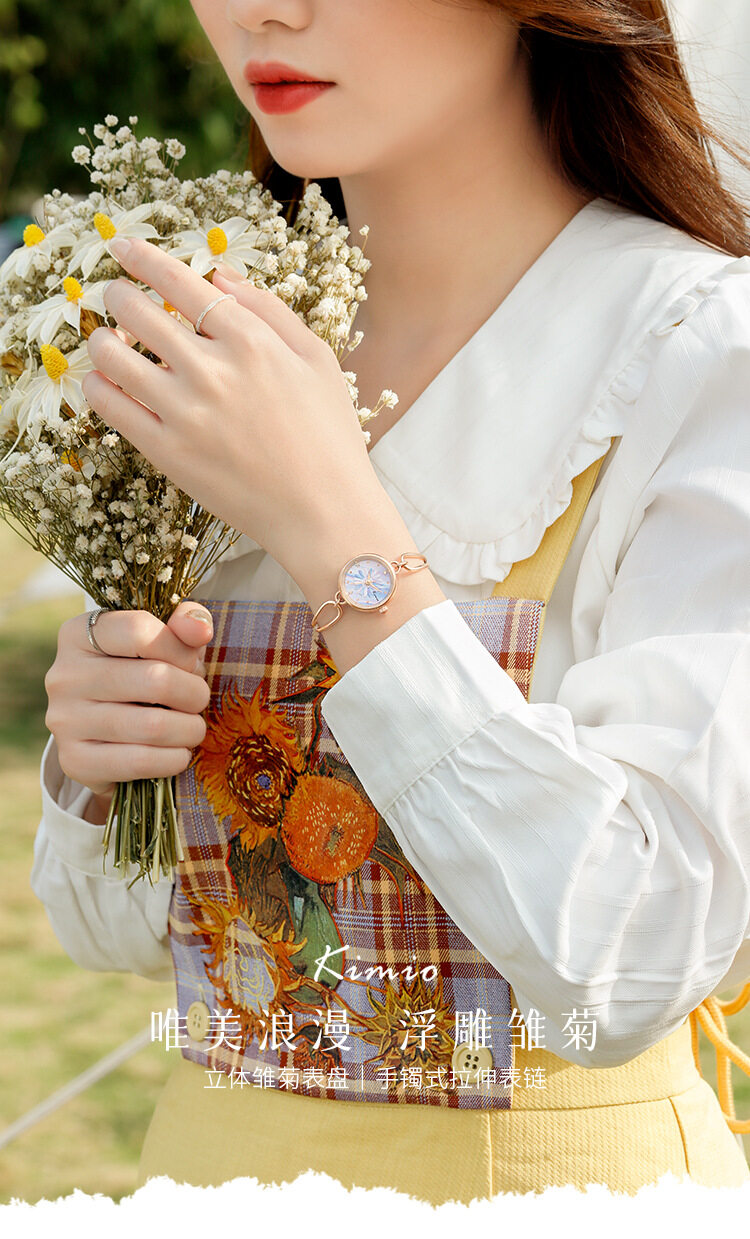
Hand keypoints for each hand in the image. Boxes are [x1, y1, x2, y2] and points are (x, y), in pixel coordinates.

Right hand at [44, 600, 212, 803]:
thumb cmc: (143, 673)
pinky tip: (178, 753)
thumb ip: (186, 622)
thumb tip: (200, 630)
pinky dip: (174, 759)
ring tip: (192, 727)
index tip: (192, 665)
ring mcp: (64, 720)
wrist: (107, 735)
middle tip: (198, 700)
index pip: (139, 629)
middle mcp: (64, 675)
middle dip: (194, 693)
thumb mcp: (162, 639)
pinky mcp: (73, 761)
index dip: (181, 649)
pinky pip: (140, 762)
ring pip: (153, 726)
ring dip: (190, 729)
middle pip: (155, 679)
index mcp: (78, 635)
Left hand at [82, 236, 376, 575]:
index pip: (180, 281)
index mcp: (251, 340)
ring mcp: (185, 412)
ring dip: (101, 338)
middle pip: (136, 310)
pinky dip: (98, 385)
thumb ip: (269, 309)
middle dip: (117, 295)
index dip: (142, 257)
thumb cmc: (329, 435)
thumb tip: (217, 274)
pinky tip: (107, 381)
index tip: (121, 246)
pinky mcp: (167, 452)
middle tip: (115, 297)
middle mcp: (213, 370)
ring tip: (108, 340)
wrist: (324, 512)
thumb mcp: (318, 359)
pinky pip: (110, 406)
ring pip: (112, 355)